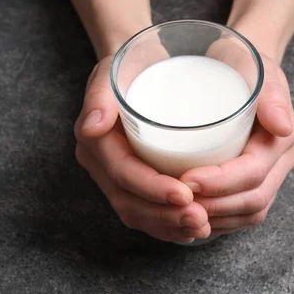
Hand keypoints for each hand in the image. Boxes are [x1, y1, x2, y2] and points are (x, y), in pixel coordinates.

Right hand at [74, 50, 211, 242]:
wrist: (137, 67)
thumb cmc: (132, 64)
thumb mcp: (115, 69)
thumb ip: (100, 95)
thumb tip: (93, 127)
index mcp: (94, 140)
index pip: (123, 173)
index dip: (152, 189)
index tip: (185, 194)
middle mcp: (99, 163)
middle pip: (129, 201)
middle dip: (164, 216)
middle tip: (200, 219)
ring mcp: (112, 176)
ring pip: (137, 213)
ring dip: (168, 226)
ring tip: (200, 226)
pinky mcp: (130, 182)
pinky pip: (145, 212)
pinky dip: (166, 225)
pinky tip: (190, 229)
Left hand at [180, 49, 293, 235]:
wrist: (244, 68)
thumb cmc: (245, 65)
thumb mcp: (257, 69)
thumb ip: (271, 95)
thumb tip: (282, 126)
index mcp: (284, 139)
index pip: (254, 173)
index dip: (221, 183)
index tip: (186, 181)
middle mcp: (282, 162)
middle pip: (253, 200)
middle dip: (215, 206)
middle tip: (178, 201)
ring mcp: (271, 176)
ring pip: (249, 214)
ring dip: (215, 219)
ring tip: (182, 213)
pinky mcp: (256, 183)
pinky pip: (242, 214)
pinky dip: (218, 220)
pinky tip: (193, 217)